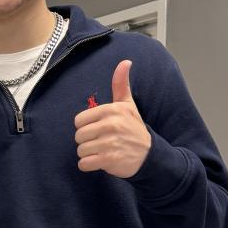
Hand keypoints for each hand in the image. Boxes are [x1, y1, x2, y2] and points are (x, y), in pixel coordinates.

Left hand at [74, 61, 150, 178]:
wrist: (149, 155)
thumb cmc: (134, 128)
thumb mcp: (128, 105)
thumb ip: (121, 85)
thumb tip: (125, 62)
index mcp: (111, 110)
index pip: (79, 120)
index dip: (86, 127)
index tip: (98, 129)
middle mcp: (110, 125)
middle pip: (78, 136)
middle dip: (87, 141)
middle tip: (101, 142)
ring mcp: (110, 143)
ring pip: (80, 150)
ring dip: (88, 154)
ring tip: (103, 151)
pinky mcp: (109, 160)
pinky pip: (84, 164)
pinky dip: (89, 165)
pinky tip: (100, 161)